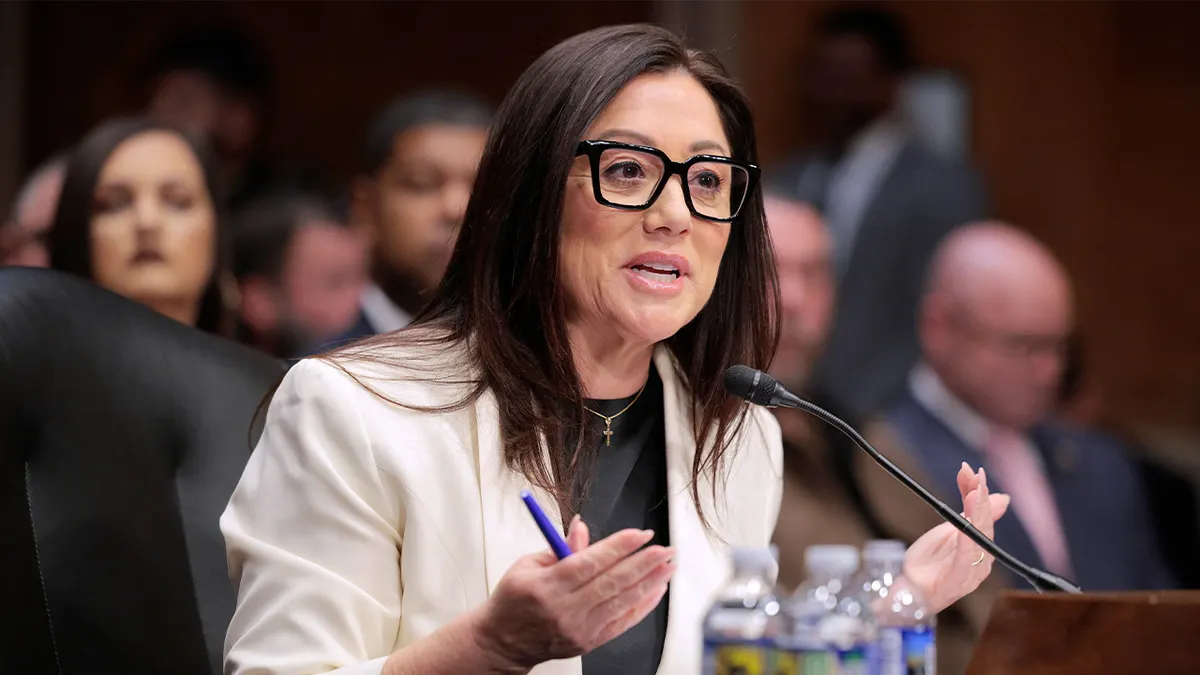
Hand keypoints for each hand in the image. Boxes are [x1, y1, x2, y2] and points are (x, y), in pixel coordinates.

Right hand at [473, 516, 674, 669]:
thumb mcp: (528, 564)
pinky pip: (622, 622)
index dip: (619, 547)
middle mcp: (565, 609)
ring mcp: (579, 628)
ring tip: (667, 565)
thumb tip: (582, 526)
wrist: (503, 641)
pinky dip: (642, 606)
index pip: (590, 562)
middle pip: (611, 582)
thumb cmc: (514, 600)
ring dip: (649, 582)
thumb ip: (561, 547)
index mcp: (547, 585)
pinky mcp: (588, 642)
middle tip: (663, 549)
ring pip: (622, 602)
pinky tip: (656, 590)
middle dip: (643, 563)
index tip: (640, 534)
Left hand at [904, 463, 1010, 612]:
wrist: (908, 590)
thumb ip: (969, 512)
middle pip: (984, 522)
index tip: (974, 471)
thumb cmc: (928, 563)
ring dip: (976, 513)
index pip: (984, 513)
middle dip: (980, 497)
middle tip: (975, 475)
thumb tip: (1003, 497)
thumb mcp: (946, 530)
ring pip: (978, 537)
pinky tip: (963, 526)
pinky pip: (964, 559)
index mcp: (979, 544)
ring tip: (973, 493)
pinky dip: (965, 541)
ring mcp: (972, 571)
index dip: (981, 491)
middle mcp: (981, 557)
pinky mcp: (958, 581)